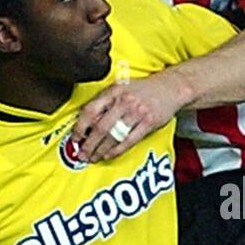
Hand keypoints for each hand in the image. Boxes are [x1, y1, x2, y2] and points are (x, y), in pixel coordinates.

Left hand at [71, 70, 188, 162]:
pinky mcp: (148, 123)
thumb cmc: (143, 89)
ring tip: (93, 158)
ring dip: (100, 150)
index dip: (80, 127)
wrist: (170, 88)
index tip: (75, 138)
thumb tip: (86, 122)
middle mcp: (124, 101)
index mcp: (113, 91)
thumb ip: (104, 101)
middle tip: (81, 154)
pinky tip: (108, 155)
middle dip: (89, 144)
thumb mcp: (120, 87)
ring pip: (113, 136)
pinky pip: (129, 141)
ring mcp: (137, 113)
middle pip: (101, 127)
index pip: (90, 110)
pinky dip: (116, 150)